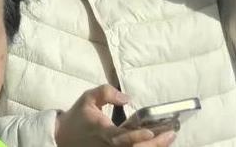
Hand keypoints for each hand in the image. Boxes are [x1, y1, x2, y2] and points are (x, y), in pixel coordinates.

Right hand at [54, 86, 176, 146]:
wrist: (65, 138)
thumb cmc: (78, 117)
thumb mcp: (88, 98)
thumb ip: (106, 93)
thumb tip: (127, 97)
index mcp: (103, 132)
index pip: (122, 137)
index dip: (137, 136)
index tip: (151, 131)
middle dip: (155, 144)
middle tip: (171, 134)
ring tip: (169, 138)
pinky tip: (157, 144)